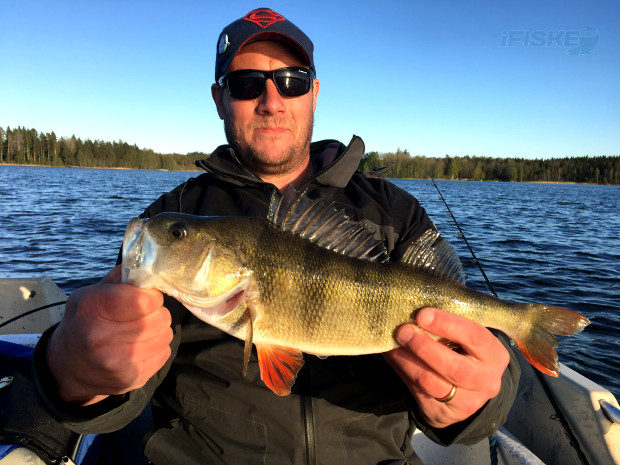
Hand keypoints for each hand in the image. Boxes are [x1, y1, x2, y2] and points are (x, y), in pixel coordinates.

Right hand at [46, 266, 172, 405]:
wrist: (68, 366)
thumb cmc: (85, 321)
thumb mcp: (92, 292)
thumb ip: (121, 277)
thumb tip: (150, 265)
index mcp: (93, 309)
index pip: (144, 300)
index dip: (151, 296)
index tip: (144, 297)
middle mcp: (102, 338)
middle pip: (159, 318)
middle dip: (156, 312)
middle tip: (142, 315)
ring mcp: (118, 363)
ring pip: (165, 335)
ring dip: (158, 330)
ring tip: (140, 330)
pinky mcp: (132, 379)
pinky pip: (164, 353)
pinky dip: (157, 347)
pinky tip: (140, 347)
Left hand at [383, 307, 509, 428]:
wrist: (469, 391)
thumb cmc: (465, 351)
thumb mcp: (468, 337)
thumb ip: (451, 323)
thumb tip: (415, 302)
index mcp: (495, 355)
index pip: (474, 336)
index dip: (447, 324)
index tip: (422, 313)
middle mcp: (485, 381)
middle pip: (453, 367)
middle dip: (423, 347)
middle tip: (402, 330)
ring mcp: (466, 402)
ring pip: (430, 382)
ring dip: (406, 360)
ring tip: (392, 343)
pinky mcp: (444, 414)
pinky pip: (417, 391)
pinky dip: (401, 370)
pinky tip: (392, 356)